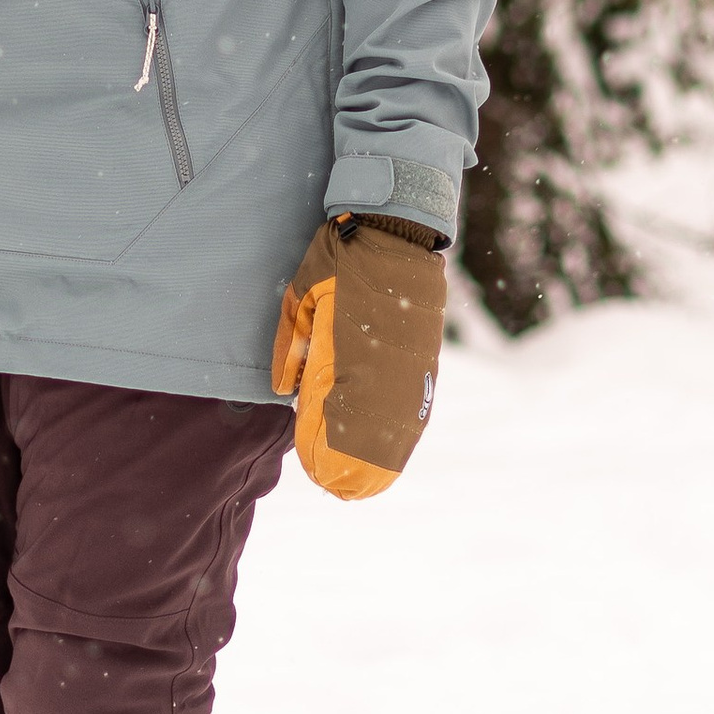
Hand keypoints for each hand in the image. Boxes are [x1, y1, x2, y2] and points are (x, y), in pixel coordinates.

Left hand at [270, 213, 445, 497]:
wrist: (396, 223)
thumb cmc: (341, 256)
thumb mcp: (302, 292)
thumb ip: (293, 342)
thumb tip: (286, 389)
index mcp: (353, 345)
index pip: (344, 414)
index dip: (335, 449)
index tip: (323, 474)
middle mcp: (387, 358)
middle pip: (378, 427)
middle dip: (361, 463)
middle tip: (344, 490)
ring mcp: (413, 357)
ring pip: (404, 418)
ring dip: (388, 452)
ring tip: (372, 481)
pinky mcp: (427, 351)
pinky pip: (419, 398)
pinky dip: (407, 426)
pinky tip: (397, 444)